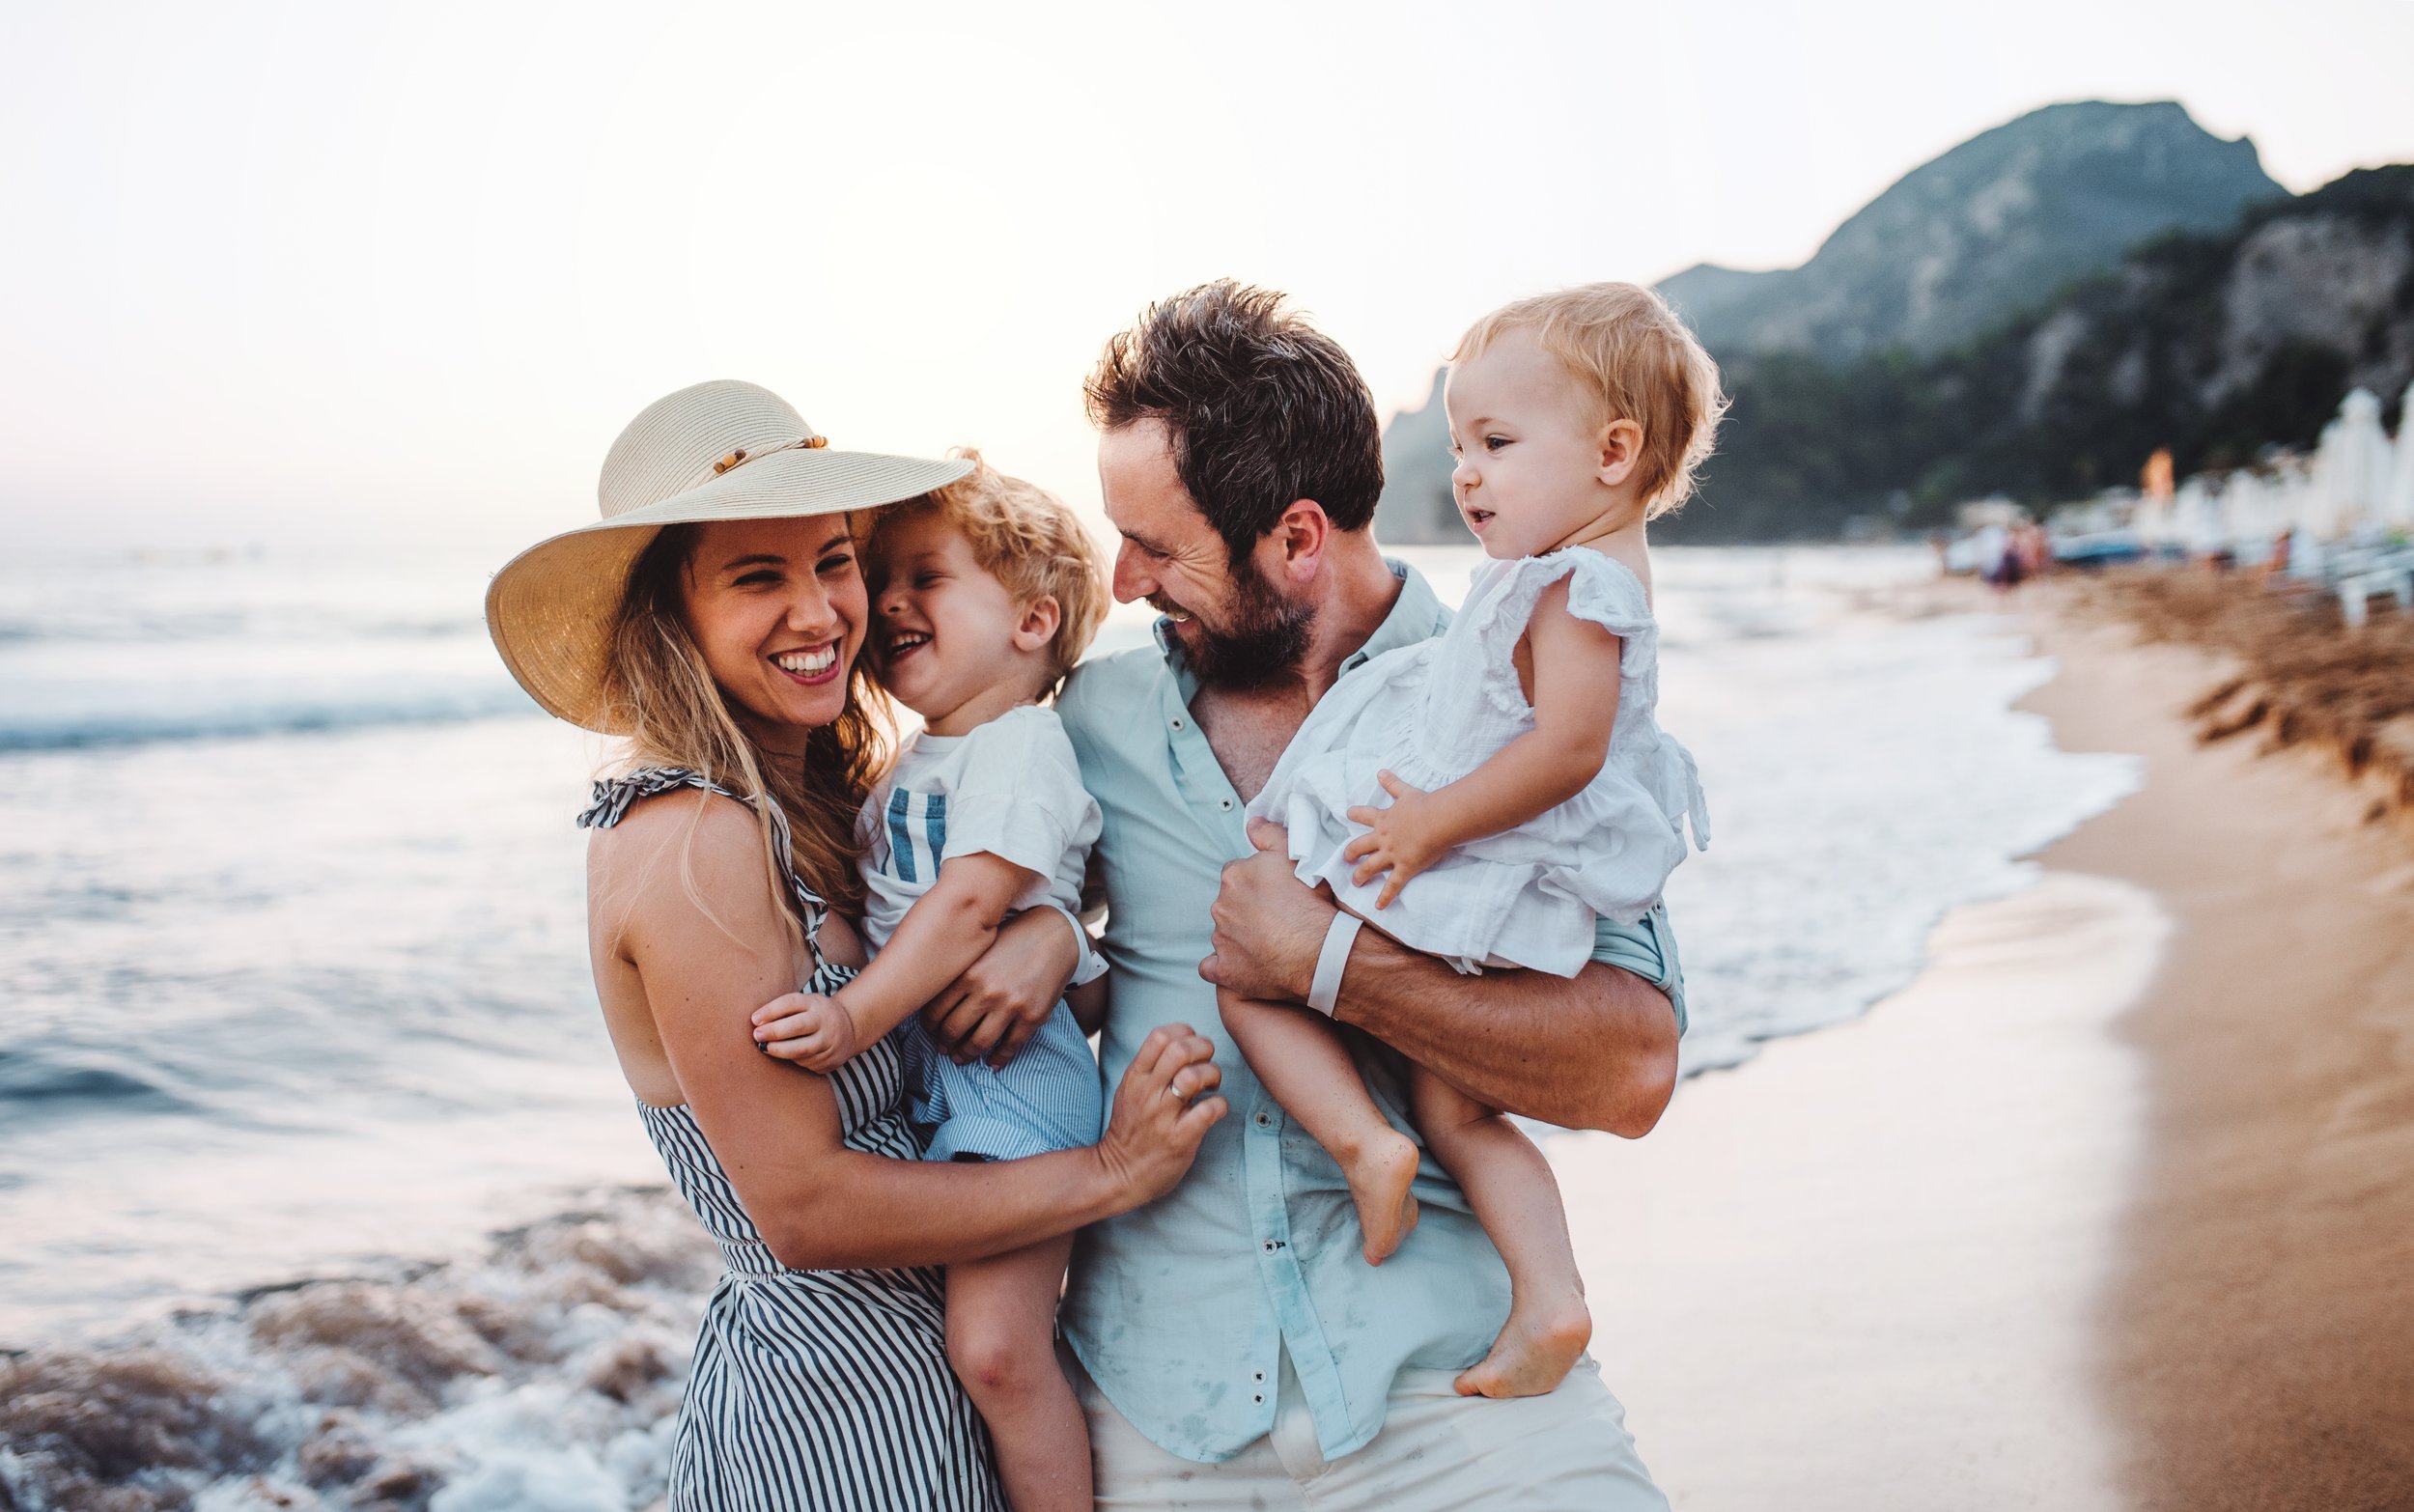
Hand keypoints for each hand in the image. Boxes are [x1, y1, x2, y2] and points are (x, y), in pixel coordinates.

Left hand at [751, 991, 859, 1072]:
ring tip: (765, 1048)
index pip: (791, 1003)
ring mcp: (831, 1042)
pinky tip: (788, 1056)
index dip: (771, 1011)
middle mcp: (826, 1022)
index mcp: (816, 1004)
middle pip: (798, 1027)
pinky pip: (808, 1063)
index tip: (754, 1020)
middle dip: (774, 1032)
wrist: (851, 1027)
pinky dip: (794, 1061)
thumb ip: (783, 1010)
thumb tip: (756, 1022)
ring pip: (801, 1050)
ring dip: (780, 1051)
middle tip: (757, 1036)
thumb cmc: (815, 1014)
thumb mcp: (805, 1004)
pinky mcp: (831, 1060)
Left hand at [923, 908, 1080, 1067]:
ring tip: (961, 1058)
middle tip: (943, 1048)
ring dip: (966, 1055)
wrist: (1054, 935)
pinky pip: (1010, 1046)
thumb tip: (932, 996)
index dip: (929, 1026)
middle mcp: (987, 991)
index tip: (930, 1030)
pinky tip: (992, 1062)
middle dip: (945, 1044)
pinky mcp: (1032, 1016)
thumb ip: (959, 971)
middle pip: (953, 1030)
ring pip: (979, 1043)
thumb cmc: (1012, 939)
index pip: (936, 1010)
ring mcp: (1011, 1006)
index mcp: (968, 973)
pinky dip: (999, 1059)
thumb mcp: (979, 948)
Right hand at [1093, 1023, 1226, 1206]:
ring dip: (1212, 1075)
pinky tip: (1215, 1110)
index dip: (1185, 1033)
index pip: (1160, 1036)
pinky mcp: (1179, 1139)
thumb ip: (1151, 1068)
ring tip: (1211, 1086)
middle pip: (1180, 1050)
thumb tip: (1183, 1043)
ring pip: (1194, 1077)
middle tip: (1207, 1062)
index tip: (1193, 1045)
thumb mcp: (1129, 1091)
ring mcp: (1163, 1117)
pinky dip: (1220, 1105)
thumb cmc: (1131, 1130)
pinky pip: (1208, 1110)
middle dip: (1203, 1049)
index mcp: (1135, 1077)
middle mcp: (1147, 1093)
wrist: (1119, 1174)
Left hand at [1200, 819, 1336, 1002]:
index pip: (1237, 876)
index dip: (1257, 885)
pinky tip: (1244, 966)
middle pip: (1230, 904)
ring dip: (1241, 937)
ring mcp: (1221, 939)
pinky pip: (1212, 967)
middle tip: (1276, 919)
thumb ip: (1270, 835)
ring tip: (1271, 944)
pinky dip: (1225, 966)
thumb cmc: (1311, 903)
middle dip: (1247, 910)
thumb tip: (1251, 823)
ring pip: (1225, 933)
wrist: (1319, 951)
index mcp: (1234, 877)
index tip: (1275, 896)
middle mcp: (1221, 906)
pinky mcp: (1225, 969)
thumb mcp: (1296, 856)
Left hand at [1342, 770, 1442, 908]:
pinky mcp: (1404, 868)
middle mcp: (1383, 838)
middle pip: (1360, 846)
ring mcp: (1392, 854)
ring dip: (1361, 875)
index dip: (1355, 814)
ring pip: (1370, 867)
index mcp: (1384, 819)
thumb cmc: (1425, 804)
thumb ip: (1392, 783)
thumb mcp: (1406, 791)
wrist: (1437, 820)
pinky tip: (1377, 906)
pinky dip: (1385, 896)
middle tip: (1345, 857)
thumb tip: (1380, 771)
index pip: (1364, 815)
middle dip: (1350, 852)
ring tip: (1355, 882)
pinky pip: (1392, 886)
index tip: (1348, 814)